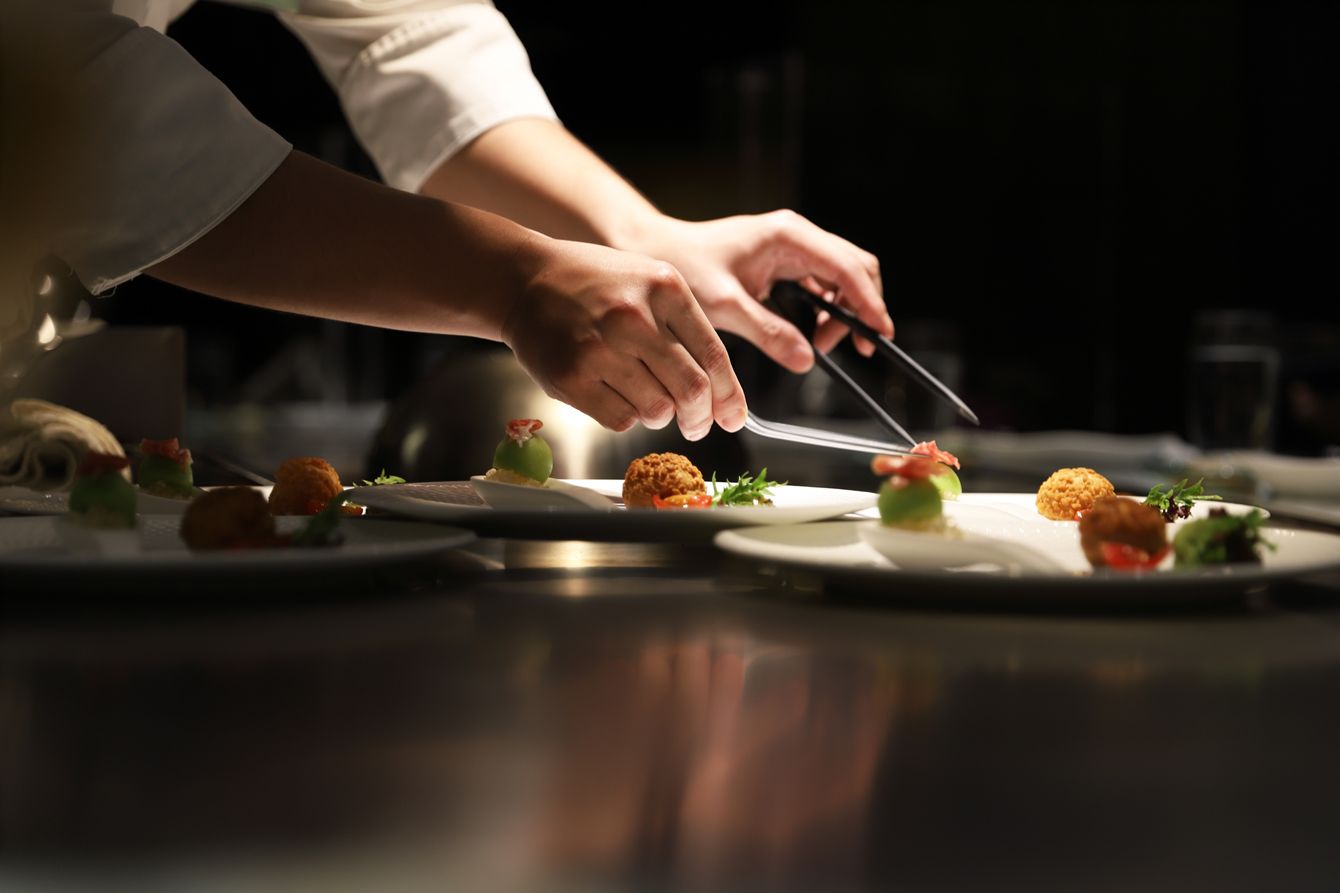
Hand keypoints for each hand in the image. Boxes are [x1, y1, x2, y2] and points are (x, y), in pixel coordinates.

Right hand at [503, 239, 746, 439]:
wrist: (525, 280)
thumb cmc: (594, 285)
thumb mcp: (648, 283)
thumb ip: (684, 327)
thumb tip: (719, 391)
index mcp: (665, 289)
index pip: (714, 357)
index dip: (729, 397)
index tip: (733, 417)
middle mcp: (635, 317)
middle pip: (692, 390)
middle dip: (700, 419)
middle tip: (696, 426)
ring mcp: (601, 348)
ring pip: (657, 410)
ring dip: (659, 416)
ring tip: (646, 400)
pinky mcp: (572, 377)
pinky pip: (621, 419)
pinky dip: (626, 417)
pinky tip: (615, 395)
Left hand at [628, 210, 891, 372]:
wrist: (656, 251)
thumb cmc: (684, 269)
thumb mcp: (725, 307)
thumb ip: (768, 332)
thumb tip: (807, 359)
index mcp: (788, 236)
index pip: (847, 267)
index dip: (869, 302)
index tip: (877, 335)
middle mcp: (796, 235)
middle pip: (855, 267)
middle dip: (861, 308)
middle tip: (854, 348)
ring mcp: (793, 247)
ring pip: (842, 276)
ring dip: (843, 311)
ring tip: (825, 345)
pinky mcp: (786, 262)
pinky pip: (822, 283)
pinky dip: (826, 309)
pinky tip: (812, 333)